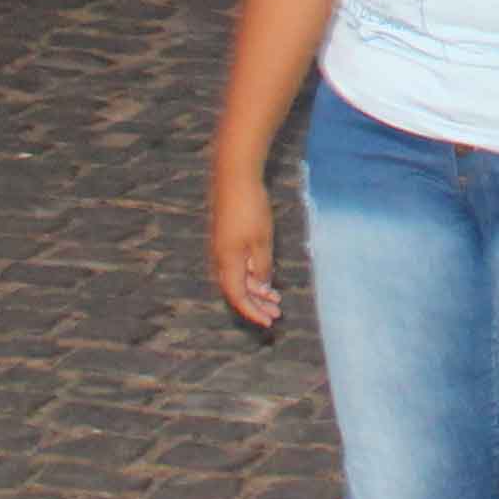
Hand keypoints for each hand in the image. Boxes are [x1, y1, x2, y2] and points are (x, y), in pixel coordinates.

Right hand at [207, 168, 280, 332]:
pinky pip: (237, 266)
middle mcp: (221, 259)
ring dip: (256, 290)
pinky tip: (265, 275)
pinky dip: (252, 275)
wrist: (234, 177)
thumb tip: (262, 287)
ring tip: (275, 298)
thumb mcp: (262, 241)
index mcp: (228, 262)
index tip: (269, 321)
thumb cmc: (250, 208)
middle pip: (237, 291)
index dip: (253, 311)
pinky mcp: (225, 238)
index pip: (238, 297)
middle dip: (257, 304)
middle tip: (277, 313)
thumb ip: (262, 267)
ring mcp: (222, 248)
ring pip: (238, 278)